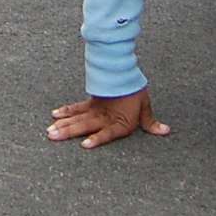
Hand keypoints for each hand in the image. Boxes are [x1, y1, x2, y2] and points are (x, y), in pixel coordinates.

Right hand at [46, 89, 169, 148]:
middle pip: (84, 126)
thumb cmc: (135, 91)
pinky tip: (55, 115)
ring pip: (76, 118)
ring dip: (63, 125)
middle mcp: (104, 117)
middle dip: (68, 132)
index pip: (107, 133)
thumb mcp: (145, 106)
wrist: (124, 70)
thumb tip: (166, 131)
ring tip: (50, 131)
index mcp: (119, 122)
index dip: (96, 139)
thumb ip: (151, 122)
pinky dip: (66, 111)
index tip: (84, 145)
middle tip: (52, 136)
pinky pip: (76, 108)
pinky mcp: (90, 103)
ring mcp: (95, 110)